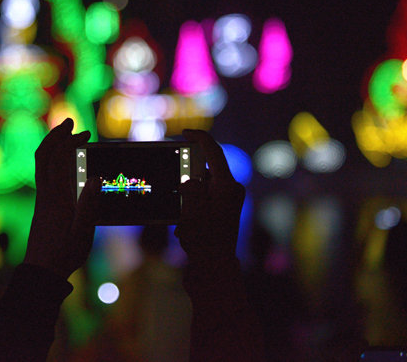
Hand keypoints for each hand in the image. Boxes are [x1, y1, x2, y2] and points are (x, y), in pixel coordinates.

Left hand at [24, 118, 100, 279]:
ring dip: (54, 147)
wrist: (42, 272)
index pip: (57, 158)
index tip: (81, 128)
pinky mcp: (42, 206)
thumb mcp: (83, 232)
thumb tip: (95, 176)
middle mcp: (45, 193)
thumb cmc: (65, 254)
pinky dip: (54, 161)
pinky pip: (45, 175)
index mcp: (56, 196)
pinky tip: (67, 167)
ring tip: (71, 140)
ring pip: (42, 164)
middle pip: (43, 155)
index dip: (67, 139)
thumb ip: (89, 204)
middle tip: (71, 124)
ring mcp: (41, 199)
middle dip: (56, 136)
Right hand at [174, 129, 245, 263]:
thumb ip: (190, 185)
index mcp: (227, 185)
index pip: (214, 151)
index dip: (199, 137)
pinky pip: (202, 203)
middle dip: (187, 178)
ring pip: (202, 188)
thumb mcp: (191, 208)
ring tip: (181, 217)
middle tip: (176, 189)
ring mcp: (227, 204)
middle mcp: (231, 192)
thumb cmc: (205, 241)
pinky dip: (191, 209)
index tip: (184, 133)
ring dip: (187, 197)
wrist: (214, 272)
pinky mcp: (221, 216)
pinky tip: (184, 228)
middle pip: (206, 171)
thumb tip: (189, 181)